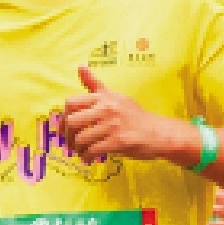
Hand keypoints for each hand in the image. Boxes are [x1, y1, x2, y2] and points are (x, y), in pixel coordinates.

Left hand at [58, 67, 180, 165]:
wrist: (159, 133)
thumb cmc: (134, 116)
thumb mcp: (115, 96)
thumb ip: (95, 84)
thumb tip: (80, 66)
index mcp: (105, 97)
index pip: (71, 103)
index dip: (65, 117)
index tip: (69, 127)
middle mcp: (108, 108)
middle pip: (72, 122)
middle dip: (68, 136)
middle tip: (73, 143)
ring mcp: (114, 125)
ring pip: (80, 139)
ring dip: (78, 149)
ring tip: (83, 151)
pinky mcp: (119, 141)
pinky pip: (93, 150)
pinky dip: (87, 157)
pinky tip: (90, 158)